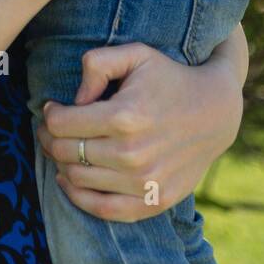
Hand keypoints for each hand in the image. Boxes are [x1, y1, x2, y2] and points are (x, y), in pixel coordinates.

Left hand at [35, 41, 243, 220]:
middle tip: (50, 129)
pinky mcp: (154, 202)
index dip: (49, 115)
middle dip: (49, 138)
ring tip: (61, 148)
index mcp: (124, 116)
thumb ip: (97, 63)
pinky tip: (69, 180)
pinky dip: (78, 197)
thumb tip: (74, 99)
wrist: (215, 113)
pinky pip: (103, 210)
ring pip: (77, 179)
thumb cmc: (168, 78)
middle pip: (65, 152)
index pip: (62, 124)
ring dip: (59, 164)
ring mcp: (144, 183)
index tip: (52, 108)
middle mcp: (132, 154)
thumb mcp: (136, 54)